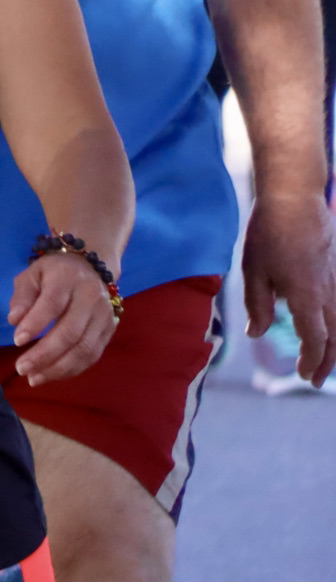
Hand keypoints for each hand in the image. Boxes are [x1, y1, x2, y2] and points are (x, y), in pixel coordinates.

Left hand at [5, 251, 120, 386]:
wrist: (93, 266)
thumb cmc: (54, 272)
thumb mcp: (32, 274)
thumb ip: (22, 296)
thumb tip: (14, 321)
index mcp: (67, 279)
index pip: (52, 304)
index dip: (35, 324)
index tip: (17, 341)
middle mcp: (90, 298)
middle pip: (70, 332)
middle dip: (44, 355)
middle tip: (21, 369)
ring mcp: (104, 316)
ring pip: (84, 349)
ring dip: (58, 368)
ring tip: (34, 378)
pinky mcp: (110, 330)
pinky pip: (92, 355)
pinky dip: (72, 369)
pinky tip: (52, 374)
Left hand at [242, 192, 335, 385]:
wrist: (295, 201)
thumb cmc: (269, 235)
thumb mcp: (254, 271)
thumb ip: (258, 306)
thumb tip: (257, 334)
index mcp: (306, 296)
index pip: (315, 338)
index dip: (312, 359)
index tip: (305, 376)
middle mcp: (326, 293)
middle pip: (334, 336)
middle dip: (326, 361)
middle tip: (316, 380)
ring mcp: (334, 281)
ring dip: (335, 345)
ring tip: (325, 361)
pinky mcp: (334, 270)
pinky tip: (327, 328)